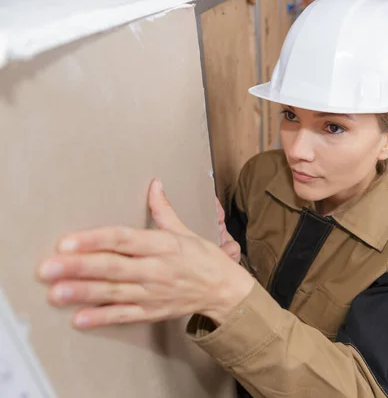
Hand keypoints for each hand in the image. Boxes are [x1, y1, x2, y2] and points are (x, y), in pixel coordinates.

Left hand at [35, 179, 254, 329]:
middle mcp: (156, 269)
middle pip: (113, 267)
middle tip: (48, 267)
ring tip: (56, 292)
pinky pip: (125, 315)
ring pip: (115, 292)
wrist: (224, 291)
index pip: (124, 239)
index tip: (68, 241)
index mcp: (163, 245)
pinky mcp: (152, 312)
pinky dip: (102, 318)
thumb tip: (154, 184)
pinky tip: (79, 319)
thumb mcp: (187, 231)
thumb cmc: (204, 259)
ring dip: (84, 292)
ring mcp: (153, 293)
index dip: (95, 239)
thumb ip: (164, 210)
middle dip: (79, 267)